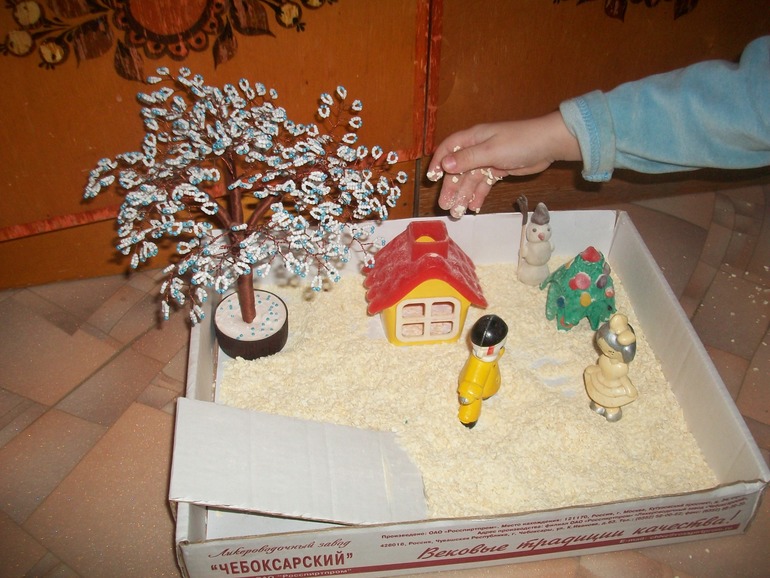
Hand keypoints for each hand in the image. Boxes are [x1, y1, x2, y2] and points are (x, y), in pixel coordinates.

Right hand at [426, 111, 580, 216]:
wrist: (548, 144)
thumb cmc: (519, 142)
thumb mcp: (491, 151)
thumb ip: (468, 159)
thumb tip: (445, 165)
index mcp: (473, 138)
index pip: (449, 148)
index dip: (438, 162)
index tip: (431, 179)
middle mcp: (478, 148)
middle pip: (458, 169)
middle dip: (451, 187)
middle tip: (445, 206)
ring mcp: (489, 159)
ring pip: (471, 179)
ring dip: (464, 195)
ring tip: (458, 213)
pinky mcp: (499, 170)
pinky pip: (484, 184)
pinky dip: (479, 195)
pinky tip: (474, 207)